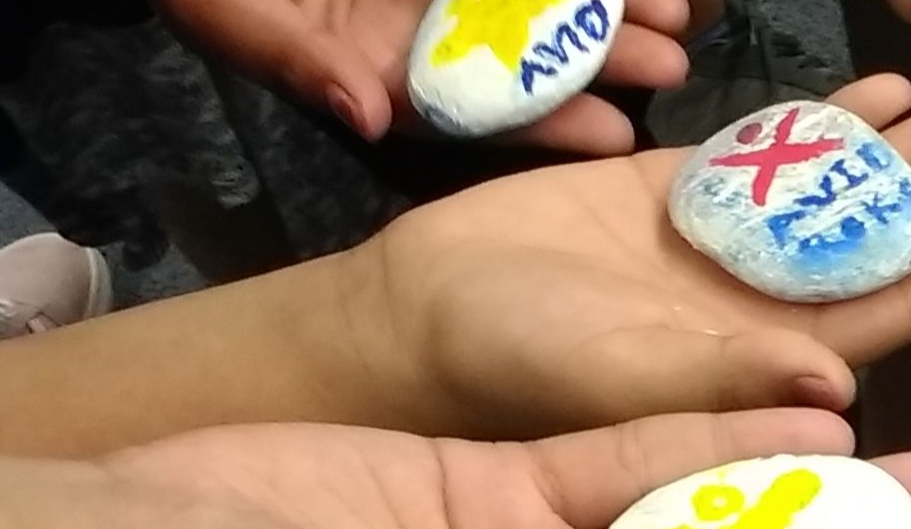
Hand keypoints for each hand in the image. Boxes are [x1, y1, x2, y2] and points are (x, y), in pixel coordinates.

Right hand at [156, 0, 690, 153]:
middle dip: (602, 62)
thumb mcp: (231, 17)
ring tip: (678, 12)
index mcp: (383, 75)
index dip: (548, 124)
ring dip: (605, 9)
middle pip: (529, 58)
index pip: (478, 112)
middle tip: (672, 64)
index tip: (615, 135)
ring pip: (540, 4)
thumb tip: (365, 114)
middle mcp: (425, 38)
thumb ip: (296, 62)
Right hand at [347, 65, 910, 440]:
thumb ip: (727, 386)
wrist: (415, 317)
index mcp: (777, 359)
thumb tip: (841, 394)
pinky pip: (778, 152)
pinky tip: (895, 85)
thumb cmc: (511, 372)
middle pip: (900, 232)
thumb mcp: (623, 382)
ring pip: (853, 185)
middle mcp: (773, 303)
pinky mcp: (682, 195)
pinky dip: (834, 119)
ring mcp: (733, 245)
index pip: (907, 307)